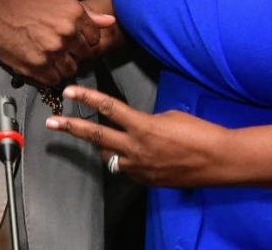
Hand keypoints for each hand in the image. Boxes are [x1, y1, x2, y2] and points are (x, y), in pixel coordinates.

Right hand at [0, 0, 115, 85]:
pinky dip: (49, 74)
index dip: (84, 39)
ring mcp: (52, 52)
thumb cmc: (27, 2)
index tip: (73, 38)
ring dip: (62, 65)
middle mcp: (66, 34)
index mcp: (74, 15)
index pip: (94, 38)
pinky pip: (54, 80)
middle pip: (83, 56)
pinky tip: (40, 62)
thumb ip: (87, 14)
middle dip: (74, 52)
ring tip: (49, 54)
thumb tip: (110, 21)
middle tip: (58, 46)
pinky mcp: (37, 66)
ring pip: (70, 70)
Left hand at [45, 84, 229, 187]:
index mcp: (142, 126)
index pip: (107, 108)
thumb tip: (135, 126)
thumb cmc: (199, 132)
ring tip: (99, 138)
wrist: (219, 160)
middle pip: (96, 135)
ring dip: (103, 146)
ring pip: (109, 155)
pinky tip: (132, 155)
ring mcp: (140, 167)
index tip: (68, 91)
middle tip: (52, 122)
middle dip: (71, 127)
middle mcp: (136, 148)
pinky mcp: (147, 181)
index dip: (86, 97)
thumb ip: (145, 121)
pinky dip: (125, 160)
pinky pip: (127, 168)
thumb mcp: (168, 116)